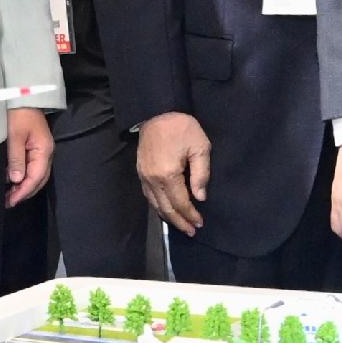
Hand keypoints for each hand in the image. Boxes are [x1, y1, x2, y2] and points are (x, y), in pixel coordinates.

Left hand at [1, 107, 54, 206]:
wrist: (22, 97)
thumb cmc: (18, 115)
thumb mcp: (15, 136)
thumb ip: (16, 159)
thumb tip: (16, 180)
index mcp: (44, 150)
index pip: (36, 177)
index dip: (23, 191)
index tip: (11, 201)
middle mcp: (46, 153)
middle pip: (39, 179)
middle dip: (24, 192)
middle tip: (8, 202)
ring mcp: (42, 151)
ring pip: (36, 175)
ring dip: (24, 186)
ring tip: (9, 195)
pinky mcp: (36, 149)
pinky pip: (32, 168)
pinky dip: (24, 177)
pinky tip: (13, 181)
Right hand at [137, 112, 211, 235]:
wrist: (157, 112)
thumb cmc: (182, 127)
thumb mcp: (200, 147)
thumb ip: (201, 174)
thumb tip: (200, 198)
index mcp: (168, 174)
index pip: (180, 203)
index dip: (190, 215)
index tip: (200, 223)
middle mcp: (152, 179)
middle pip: (166, 208)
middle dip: (179, 222)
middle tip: (191, 231)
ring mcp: (144, 176)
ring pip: (155, 204)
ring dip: (168, 217)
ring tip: (180, 225)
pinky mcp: (140, 171)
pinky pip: (148, 196)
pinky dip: (158, 206)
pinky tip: (166, 210)